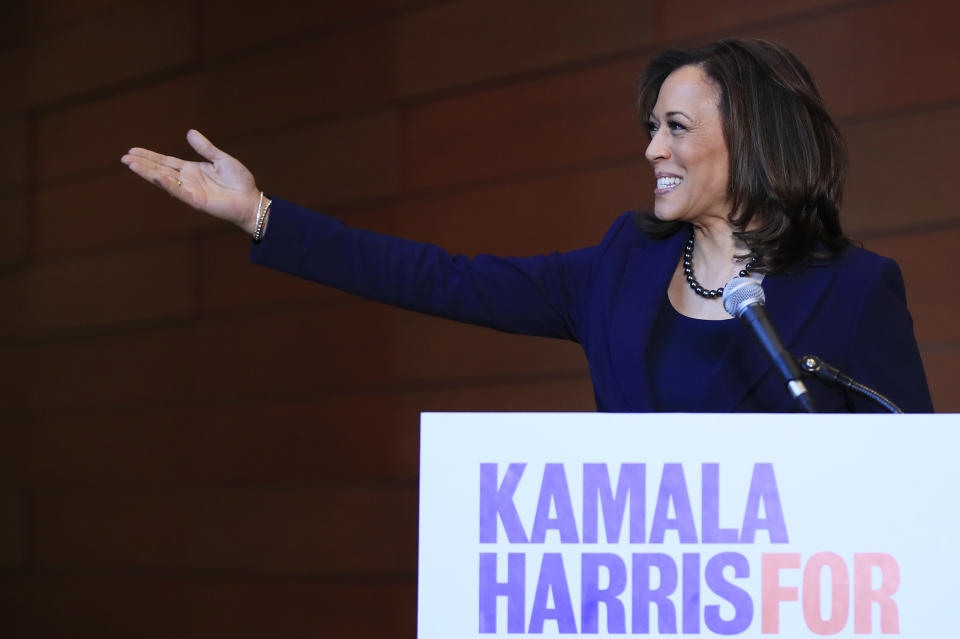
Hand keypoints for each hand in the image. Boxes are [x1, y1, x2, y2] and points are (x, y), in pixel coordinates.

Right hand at [121, 130, 261, 234]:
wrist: (251, 200)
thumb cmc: (239, 182)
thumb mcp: (221, 159)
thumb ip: (205, 148)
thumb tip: (189, 133)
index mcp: (192, 170)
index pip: (166, 161)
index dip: (150, 156)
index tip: (132, 150)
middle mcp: (187, 181)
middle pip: (160, 169)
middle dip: (142, 164)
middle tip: (124, 158)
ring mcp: (190, 191)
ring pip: (164, 180)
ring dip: (148, 173)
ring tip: (131, 164)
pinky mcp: (197, 201)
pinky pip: (179, 192)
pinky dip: (167, 184)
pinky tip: (155, 175)